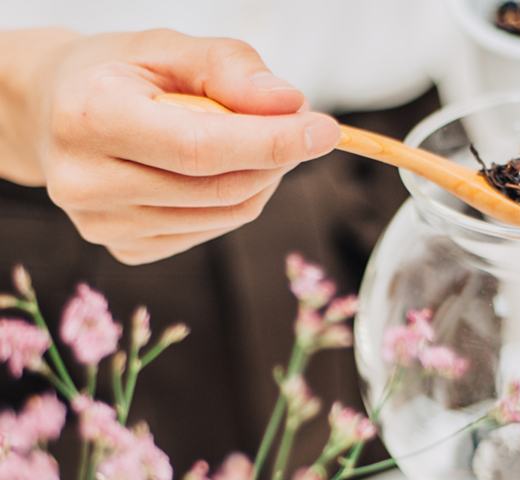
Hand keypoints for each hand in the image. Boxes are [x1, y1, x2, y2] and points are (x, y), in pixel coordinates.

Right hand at [1, 29, 339, 264]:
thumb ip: (231, 69)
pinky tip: (213, 175)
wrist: (53, 113)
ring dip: (259, 183)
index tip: (323, 130)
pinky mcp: (126, 249)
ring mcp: (104, 226)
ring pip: (222, 218)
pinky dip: (230, 204)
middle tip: (296, 131)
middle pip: (219, 189)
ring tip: (251, 146)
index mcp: (91, 117)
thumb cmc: (117, 74)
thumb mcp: (168, 47)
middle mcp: (88, 182)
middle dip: (274, 161)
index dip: (271, 143)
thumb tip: (291, 104)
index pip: (201, 148)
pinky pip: (207, 234)